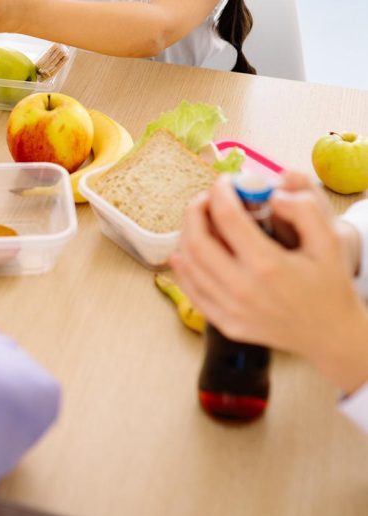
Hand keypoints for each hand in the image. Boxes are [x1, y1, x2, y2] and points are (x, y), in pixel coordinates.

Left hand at [170, 173, 367, 391]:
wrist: (331, 334)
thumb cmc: (329, 285)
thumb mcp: (329, 241)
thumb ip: (304, 210)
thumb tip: (272, 196)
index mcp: (268, 265)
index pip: (227, 216)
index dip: (220, 191)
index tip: (224, 181)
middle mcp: (243, 289)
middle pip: (197, 240)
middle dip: (195, 210)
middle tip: (205, 198)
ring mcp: (231, 310)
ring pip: (189, 265)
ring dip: (186, 235)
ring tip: (198, 220)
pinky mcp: (226, 324)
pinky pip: (192, 292)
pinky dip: (183, 269)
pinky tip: (183, 253)